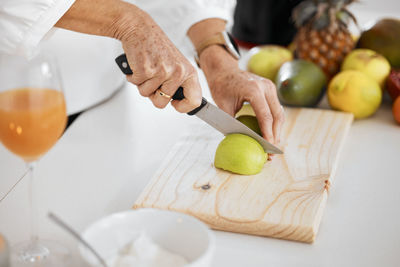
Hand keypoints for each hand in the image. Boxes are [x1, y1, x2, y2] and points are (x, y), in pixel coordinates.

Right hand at [56, 0, 201, 112]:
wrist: (139, 28)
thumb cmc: (156, 47)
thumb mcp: (176, 64)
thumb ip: (179, 83)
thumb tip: (179, 102)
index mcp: (189, 72)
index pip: (194, 101)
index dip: (183, 107)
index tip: (175, 104)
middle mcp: (178, 72)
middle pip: (162, 103)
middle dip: (153, 95)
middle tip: (152, 80)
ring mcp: (162, 71)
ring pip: (147, 94)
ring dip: (142, 84)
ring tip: (146, 68)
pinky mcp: (146, 70)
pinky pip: (136, 85)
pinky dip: (133, 77)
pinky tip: (138, 65)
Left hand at [200, 46, 284, 143]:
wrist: (224, 70)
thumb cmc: (221, 87)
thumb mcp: (223, 106)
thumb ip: (232, 122)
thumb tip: (241, 142)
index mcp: (254, 90)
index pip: (266, 116)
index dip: (268, 133)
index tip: (268, 147)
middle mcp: (266, 87)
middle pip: (277, 115)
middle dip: (276, 134)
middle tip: (271, 150)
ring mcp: (270, 87)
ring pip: (280, 113)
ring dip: (277, 130)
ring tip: (272, 145)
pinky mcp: (271, 89)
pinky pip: (276, 108)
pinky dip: (275, 122)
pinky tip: (271, 134)